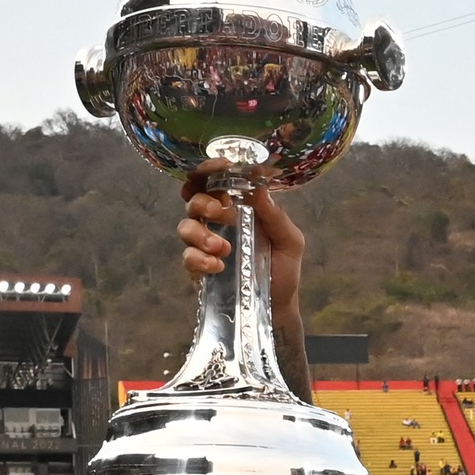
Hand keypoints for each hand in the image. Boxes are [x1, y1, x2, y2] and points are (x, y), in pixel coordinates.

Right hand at [177, 162, 304, 322]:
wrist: (276, 308)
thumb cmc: (283, 271)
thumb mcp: (290, 242)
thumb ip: (276, 216)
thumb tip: (260, 188)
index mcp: (239, 209)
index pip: (216, 182)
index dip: (211, 170)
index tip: (220, 166)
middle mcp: (218, 223)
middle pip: (194, 199)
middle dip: (203, 201)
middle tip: (220, 212)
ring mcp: (205, 246)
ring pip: (185, 226)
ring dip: (200, 232)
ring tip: (223, 248)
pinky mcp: (198, 269)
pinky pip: (187, 257)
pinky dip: (199, 259)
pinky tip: (218, 267)